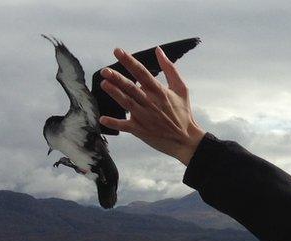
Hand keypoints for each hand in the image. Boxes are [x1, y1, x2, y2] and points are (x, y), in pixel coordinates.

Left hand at [99, 46, 205, 165]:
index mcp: (159, 91)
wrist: (186, 140)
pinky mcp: (141, 130)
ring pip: (127, 103)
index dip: (129, 61)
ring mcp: (145, 117)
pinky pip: (125, 126)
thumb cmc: (183, 113)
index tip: (118, 51)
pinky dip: (115, 123)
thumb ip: (170, 69)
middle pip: (132, 88)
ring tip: (104, 84)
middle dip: (118, 78)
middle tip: (105, 70)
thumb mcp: (181, 89)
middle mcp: (150, 102)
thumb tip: (159, 50)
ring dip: (115, 94)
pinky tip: (103, 119)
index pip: (142, 73)